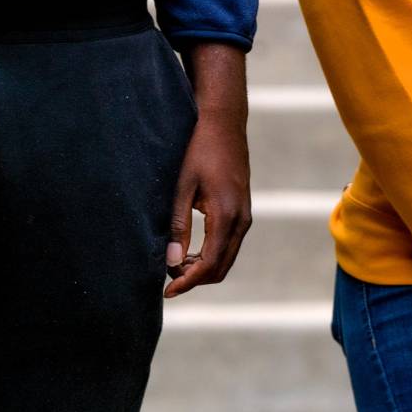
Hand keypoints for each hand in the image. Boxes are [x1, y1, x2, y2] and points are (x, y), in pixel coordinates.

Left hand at [164, 44, 250, 297]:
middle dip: (195, 279)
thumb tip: (172, 263)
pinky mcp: (242, 208)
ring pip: (227, 256)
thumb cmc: (199, 148)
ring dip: (203, 268)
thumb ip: (178, 225)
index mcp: (226, 214)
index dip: (188, 282)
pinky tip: (190, 249)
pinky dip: (212, 254)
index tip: (167, 290)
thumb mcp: (182, 186)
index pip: (209, 264)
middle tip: (167, 280)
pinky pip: (230, 243)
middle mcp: (241, 218)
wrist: (223, 120)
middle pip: (221, 267)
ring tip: (175, 265)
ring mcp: (245, 213)